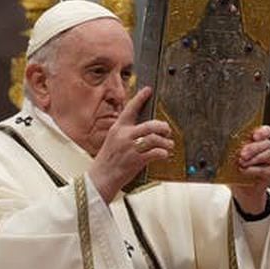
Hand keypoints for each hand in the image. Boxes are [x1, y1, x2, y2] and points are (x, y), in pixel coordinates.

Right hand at [87, 87, 173, 201]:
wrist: (101, 177)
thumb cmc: (108, 160)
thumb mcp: (114, 141)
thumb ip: (126, 133)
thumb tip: (145, 128)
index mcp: (118, 128)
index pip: (130, 109)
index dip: (140, 98)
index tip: (148, 90)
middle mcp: (124, 136)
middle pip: (150, 125)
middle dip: (162, 127)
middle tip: (167, 129)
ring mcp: (130, 148)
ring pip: (155, 139)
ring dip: (166, 142)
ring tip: (169, 144)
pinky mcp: (136, 160)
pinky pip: (155, 153)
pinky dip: (163, 153)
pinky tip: (164, 154)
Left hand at [229, 125, 269, 215]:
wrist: (243, 190)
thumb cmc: (238, 170)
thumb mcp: (234, 157)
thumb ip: (234, 150)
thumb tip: (223, 145)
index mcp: (258, 141)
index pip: (266, 131)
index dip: (262, 132)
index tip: (255, 136)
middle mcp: (267, 149)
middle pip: (266, 143)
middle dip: (253, 148)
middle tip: (242, 154)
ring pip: (267, 155)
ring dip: (253, 158)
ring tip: (241, 163)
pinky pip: (263, 169)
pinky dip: (252, 170)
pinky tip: (244, 171)